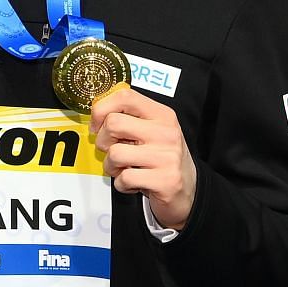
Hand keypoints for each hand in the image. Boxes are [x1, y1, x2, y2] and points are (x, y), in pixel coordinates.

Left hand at [89, 88, 197, 231]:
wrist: (190, 189)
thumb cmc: (163, 158)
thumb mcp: (153, 131)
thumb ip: (129, 119)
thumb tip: (98, 115)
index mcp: (162, 115)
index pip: (125, 97)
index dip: (101, 109)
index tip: (98, 125)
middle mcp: (166, 132)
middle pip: (113, 123)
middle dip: (104, 141)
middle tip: (112, 150)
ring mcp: (166, 157)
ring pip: (115, 153)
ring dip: (111, 166)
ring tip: (124, 169)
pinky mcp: (164, 180)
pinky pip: (124, 179)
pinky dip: (122, 184)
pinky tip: (134, 183)